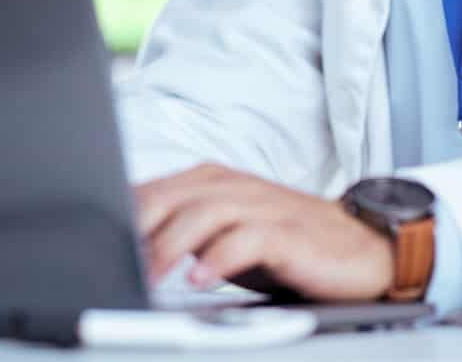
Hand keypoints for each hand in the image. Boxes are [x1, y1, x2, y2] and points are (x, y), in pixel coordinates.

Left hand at [134, 163, 393, 301]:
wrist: (364, 246)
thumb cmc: (288, 243)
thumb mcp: (228, 233)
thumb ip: (184, 230)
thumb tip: (130, 248)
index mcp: (214, 182)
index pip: (156, 190)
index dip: (125, 216)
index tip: (98, 244)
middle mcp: (235, 187)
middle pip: (173, 196)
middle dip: (140, 227)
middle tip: (117, 260)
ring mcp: (264, 207)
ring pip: (205, 214)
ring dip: (172, 244)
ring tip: (151, 273)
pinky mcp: (289, 233)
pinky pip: (248, 239)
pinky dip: (219, 258)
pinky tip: (200, 279)